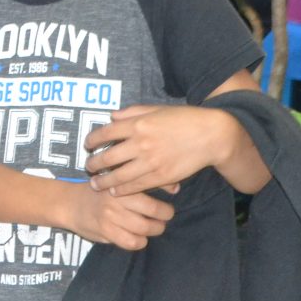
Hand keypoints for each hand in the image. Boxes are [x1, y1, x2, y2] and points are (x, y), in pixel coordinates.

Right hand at [64, 180, 174, 250]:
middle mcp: (117, 198)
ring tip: (153, 228)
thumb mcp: (117, 181)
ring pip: (145, 228)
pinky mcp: (105, 231)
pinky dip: (139, 243)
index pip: (154, 192)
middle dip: (163, 219)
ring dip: (154, 231)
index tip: (167, 209)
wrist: (69, 203)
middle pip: (154, 212)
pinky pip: (131, 242)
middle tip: (163, 219)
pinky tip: (138, 238)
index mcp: (122, 183)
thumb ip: (142, 183)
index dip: (165, 205)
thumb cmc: (99, 191)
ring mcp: (110, 215)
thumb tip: (175, 188)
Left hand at [85, 105, 232, 196]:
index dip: (91, 140)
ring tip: (95, 184)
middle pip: (107, 158)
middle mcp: (141, 143)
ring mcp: (150, 161)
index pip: (105, 133)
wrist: (212, 135)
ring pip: (118, 176)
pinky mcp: (161, 176)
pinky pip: (136, 186)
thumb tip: (112, 116)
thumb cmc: (184, 119)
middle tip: (88, 167)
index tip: (88, 145)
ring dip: (103, 181)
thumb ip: (132, 112)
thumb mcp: (157, 109)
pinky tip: (115, 191)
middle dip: (93, 164)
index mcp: (138, 124)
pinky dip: (122, 190)